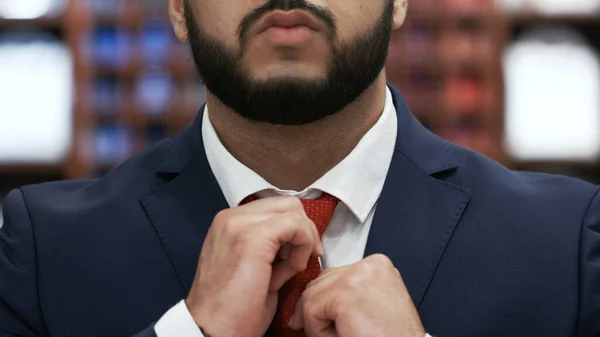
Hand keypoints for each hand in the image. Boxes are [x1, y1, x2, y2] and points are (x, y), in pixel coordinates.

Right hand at [185, 196, 321, 336]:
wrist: (211, 330)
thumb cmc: (231, 311)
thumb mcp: (253, 270)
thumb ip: (272, 251)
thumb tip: (295, 246)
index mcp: (229, 224)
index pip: (274, 208)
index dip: (294, 229)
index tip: (300, 255)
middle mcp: (231, 218)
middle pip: (286, 204)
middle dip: (303, 229)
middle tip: (304, 258)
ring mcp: (240, 223)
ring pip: (292, 210)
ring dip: (303, 237)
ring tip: (293, 267)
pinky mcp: (253, 236)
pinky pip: (295, 224)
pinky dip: (303, 243)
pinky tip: (293, 268)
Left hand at [290, 254, 424, 336]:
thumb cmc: (391, 336)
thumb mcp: (374, 305)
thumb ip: (350, 292)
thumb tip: (312, 297)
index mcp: (378, 266)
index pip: (335, 275)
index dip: (328, 302)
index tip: (333, 318)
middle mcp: (369, 265)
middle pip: (321, 281)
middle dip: (319, 309)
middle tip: (333, 331)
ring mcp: (357, 276)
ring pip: (312, 295)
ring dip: (320, 321)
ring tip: (345, 332)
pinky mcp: (344, 293)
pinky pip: (310, 310)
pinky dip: (318, 331)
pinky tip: (343, 335)